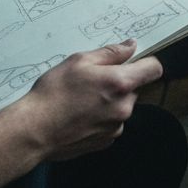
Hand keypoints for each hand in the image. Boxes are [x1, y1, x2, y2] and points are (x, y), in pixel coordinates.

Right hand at [16, 40, 162, 160]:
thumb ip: (110, 53)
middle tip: (92, 81)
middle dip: (119, 83)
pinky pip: (111, 124)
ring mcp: (116, 127)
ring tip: (81, 101)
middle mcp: (124, 107)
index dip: (146, 62)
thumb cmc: (53, 93)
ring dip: (109, 102)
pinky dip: (100, 119)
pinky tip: (79, 116)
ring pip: (121, 107)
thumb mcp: (78, 61)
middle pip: (134, 89)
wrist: (34, 131)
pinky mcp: (106, 142)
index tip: (133, 61)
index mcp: (121, 83)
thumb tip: (131, 46)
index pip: (154, 69)